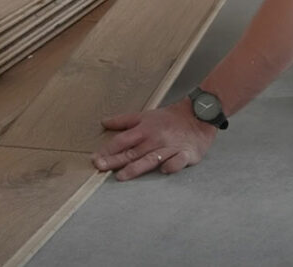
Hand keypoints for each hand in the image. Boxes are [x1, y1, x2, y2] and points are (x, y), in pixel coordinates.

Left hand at [93, 100, 216, 180]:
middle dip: (115, 160)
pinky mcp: (186, 154)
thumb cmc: (169, 118)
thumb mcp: (145, 115)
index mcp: (144, 129)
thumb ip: (124, 121)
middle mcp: (155, 139)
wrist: (198, 115)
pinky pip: (178, 161)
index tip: (95, 158)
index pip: (122, 140)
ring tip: (121, 176)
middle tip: (100, 166)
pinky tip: (163, 171)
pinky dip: (171, 165)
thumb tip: (103, 122)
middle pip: (132, 151)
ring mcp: (170, 147)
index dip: (108, 149)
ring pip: (151, 159)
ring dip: (136, 167)